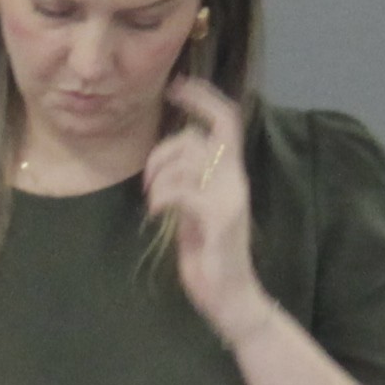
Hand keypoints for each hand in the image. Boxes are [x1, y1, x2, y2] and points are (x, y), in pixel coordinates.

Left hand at [142, 76, 274, 342]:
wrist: (230, 299)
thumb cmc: (209, 255)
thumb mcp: (195, 209)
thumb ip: (189, 180)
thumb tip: (168, 155)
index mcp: (231, 175)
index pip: (226, 120)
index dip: (203, 96)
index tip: (177, 85)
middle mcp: (236, 181)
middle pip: (202, 134)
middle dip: (165, 148)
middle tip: (149, 177)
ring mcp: (231, 199)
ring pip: (189, 159)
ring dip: (159, 176)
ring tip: (153, 201)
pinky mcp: (220, 220)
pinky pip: (185, 190)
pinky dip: (163, 195)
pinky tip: (156, 211)